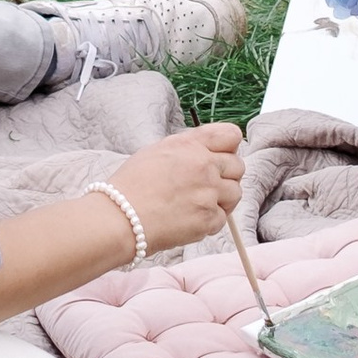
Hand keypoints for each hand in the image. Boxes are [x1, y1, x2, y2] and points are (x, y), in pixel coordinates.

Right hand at [107, 121, 245, 253]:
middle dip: (226, 176)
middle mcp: (204, 165)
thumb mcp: (157, 151)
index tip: (221, 157)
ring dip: (222, 199)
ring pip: (236, 193)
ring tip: (198, 204)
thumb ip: (188, 148)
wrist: (119, 218)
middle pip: (238, 166)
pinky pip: (223, 218)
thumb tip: (208, 152)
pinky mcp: (208, 219)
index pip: (232, 136)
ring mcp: (208, 192)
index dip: (229, 148)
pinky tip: (190, 220)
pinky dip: (210, 222)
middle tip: (206, 186)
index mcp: (190, 144)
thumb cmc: (130, 186)